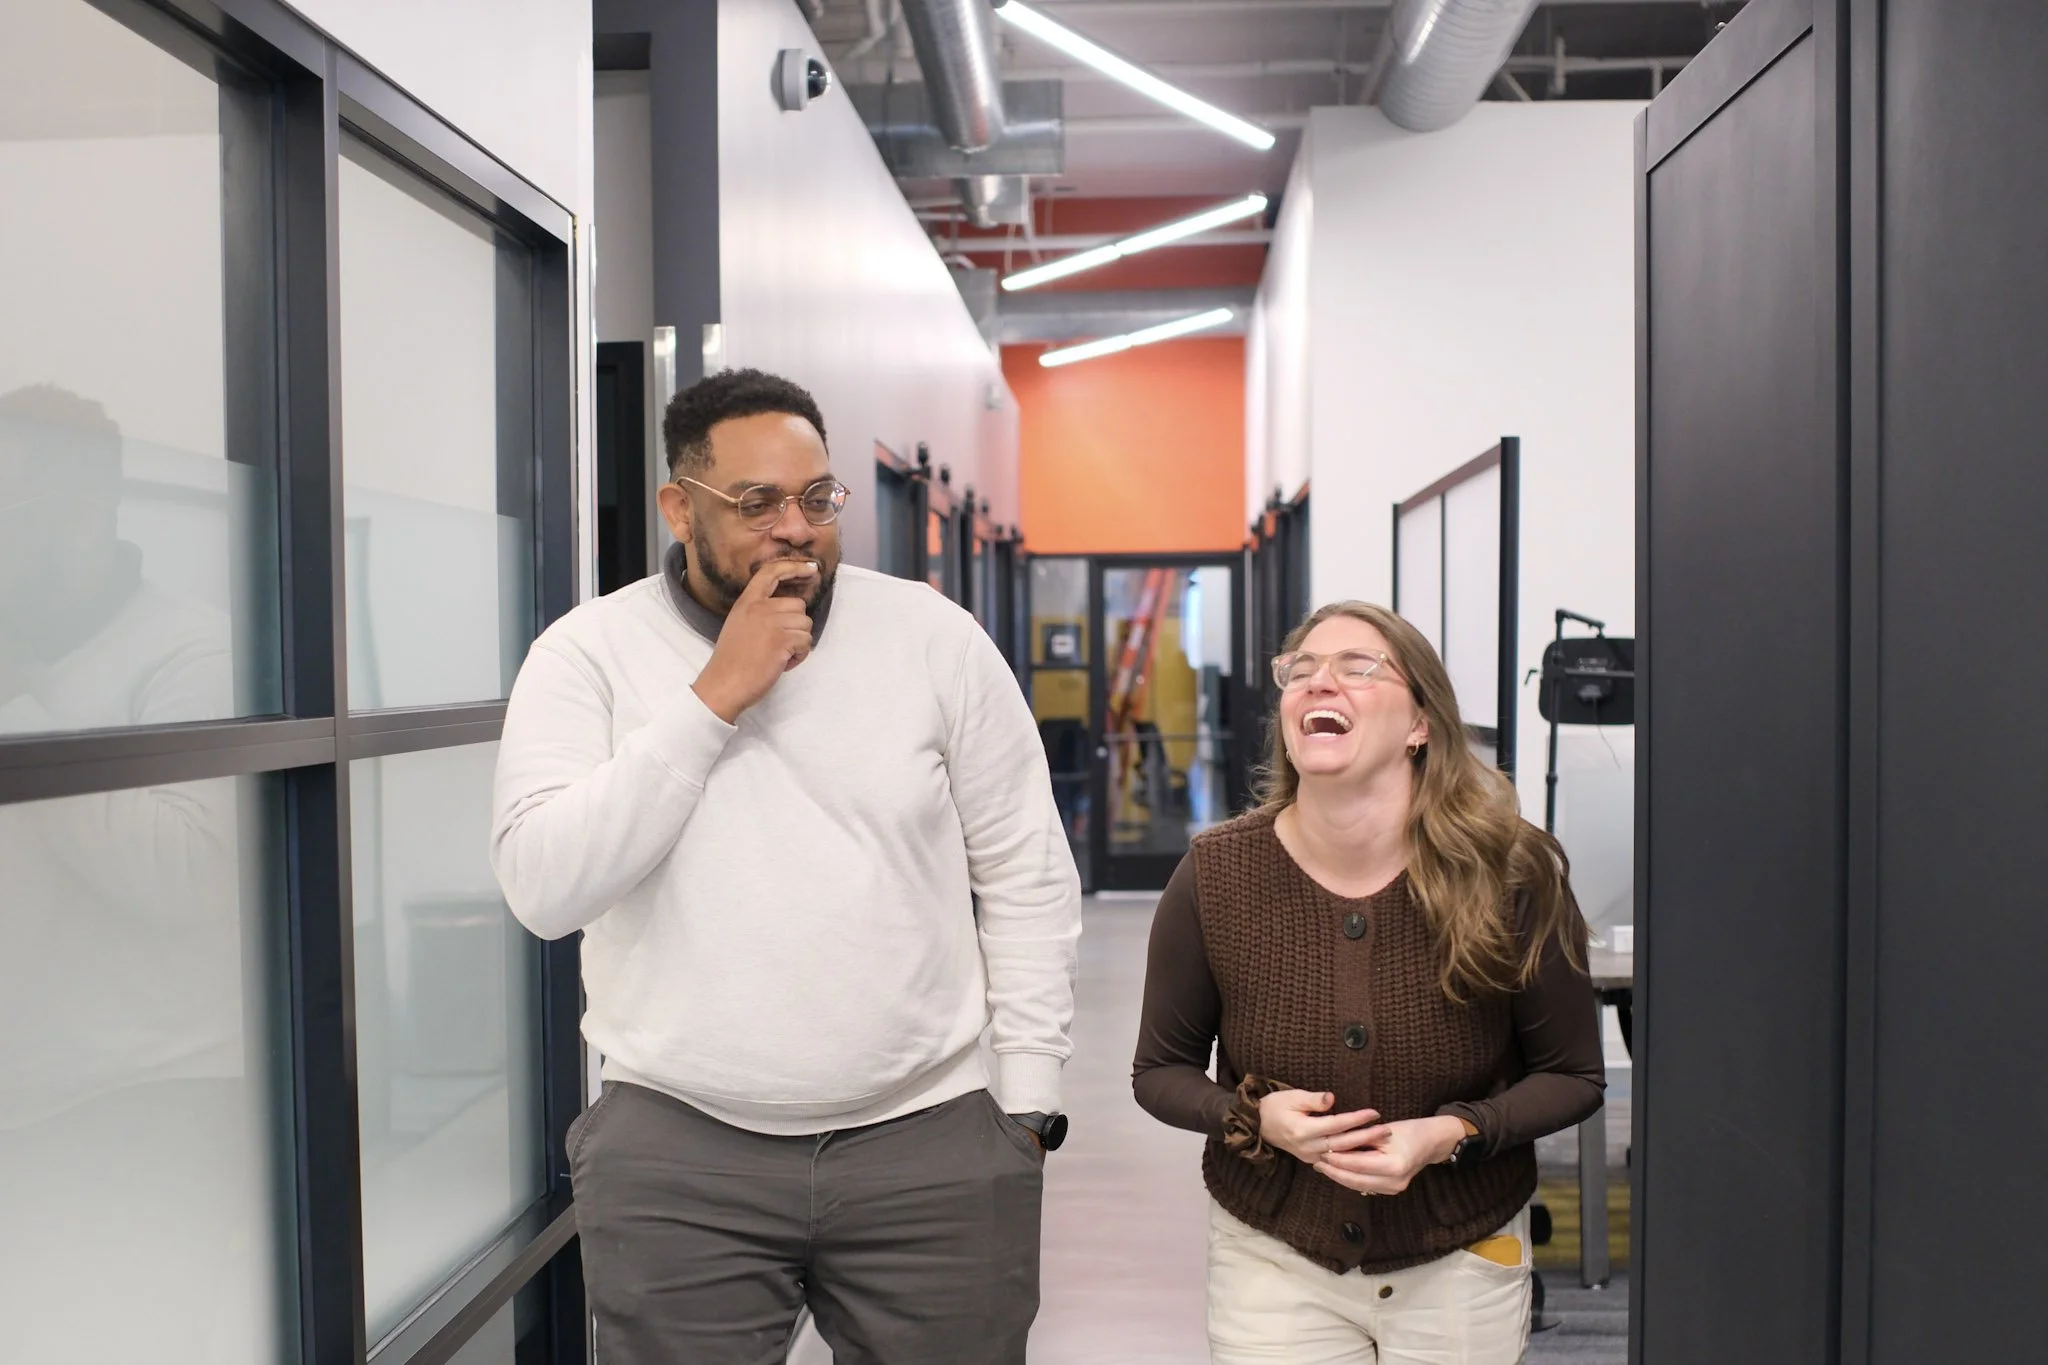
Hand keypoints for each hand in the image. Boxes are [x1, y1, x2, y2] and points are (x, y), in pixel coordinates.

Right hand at [691, 560, 819, 722]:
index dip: (794, 567)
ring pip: (805, 624)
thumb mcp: (739, 624)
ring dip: (799, 642)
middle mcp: (760, 608)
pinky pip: (806, 641)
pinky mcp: (782, 641)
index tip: (810, 568)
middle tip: (780, 644)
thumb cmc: (731, 660)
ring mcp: (772, 623)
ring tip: (780, 655)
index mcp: (747, 602)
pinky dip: (800, 656)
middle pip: (798, 605)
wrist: (724, 684)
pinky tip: (783, 663)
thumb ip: (758, 611)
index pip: (771, 572)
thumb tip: (786, 611)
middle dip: (796, 625)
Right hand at [1256, 1089, 1381, 1167]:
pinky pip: (1335, 1161)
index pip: (1336, 1124)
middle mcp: (1307, 1146)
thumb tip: (1332, 1098)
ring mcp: (1309, 1156)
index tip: (1374, 1113)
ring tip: (1381, 1142)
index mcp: (1302, 1130)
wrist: (1257, 1125)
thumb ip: (1312, 1099)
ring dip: (1362, 1149)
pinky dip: (1351, 1157)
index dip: (1356, 1119)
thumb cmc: (1275, 1106)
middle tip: (1387, 1130)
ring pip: (1341, 1155)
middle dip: (1367, 1136)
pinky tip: (1366, 1154)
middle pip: (1343, 1143)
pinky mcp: (1310, 1159)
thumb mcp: (1291, 1096)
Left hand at [1313, 1115, 1468, 1196]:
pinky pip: (1366, 1186)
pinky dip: (1351, 1179)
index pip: (1357, 1164)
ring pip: (1359, 1186)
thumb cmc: (1408, 1131)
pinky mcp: (1392, 1190)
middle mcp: (1395, 1182)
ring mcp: (1394, 1189)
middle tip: (1316, 1162)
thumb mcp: (1383, 1131)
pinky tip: (1339, 1172)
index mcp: (1394, 1165)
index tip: (1320, 1152)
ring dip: (1340, 1178)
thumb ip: (1360, 1140)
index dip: (1337, 1159)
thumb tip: (1333, 1145)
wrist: (1431, 1142)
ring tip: (1323, 1167)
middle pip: (1356, 1180)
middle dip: (1334, 1172)